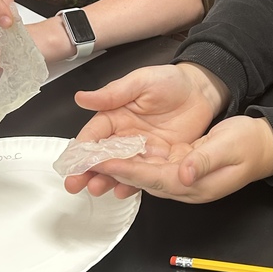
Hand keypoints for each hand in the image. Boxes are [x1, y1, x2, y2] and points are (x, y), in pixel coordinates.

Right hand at [63, 63, 228, 197]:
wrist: (201, 91)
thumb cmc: (170, 81)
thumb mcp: (141, 82)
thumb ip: (113, 93)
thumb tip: (82, 97)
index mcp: (114, 116)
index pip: (92, 135)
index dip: (81, 149)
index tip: (71, 163)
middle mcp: (124, 136)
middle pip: (101, 157)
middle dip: (87, 171)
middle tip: (75, 184)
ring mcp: (141, 150)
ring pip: (119, 169)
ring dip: (106, 180)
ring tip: (97, 189)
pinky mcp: (159, 160)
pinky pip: (143, 175)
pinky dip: (132, 184)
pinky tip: (122, 191)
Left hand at [72, 116, 272, 203]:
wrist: (264, 145)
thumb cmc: (248, 145)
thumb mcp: (228, 147)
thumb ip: (205, 160)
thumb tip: (184, 172)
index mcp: (193, 183)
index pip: (152, 178)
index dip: (126, 171)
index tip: (103, 163)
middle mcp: (184, 184)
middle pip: (142, 180)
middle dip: (113, 173)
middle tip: (86, 166)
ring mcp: (183, 177)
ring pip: (144, 173)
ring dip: (119, 168)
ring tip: (93, 160)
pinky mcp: (183, 166)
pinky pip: (153, 166)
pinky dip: (134, 160)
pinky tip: (118, 151)